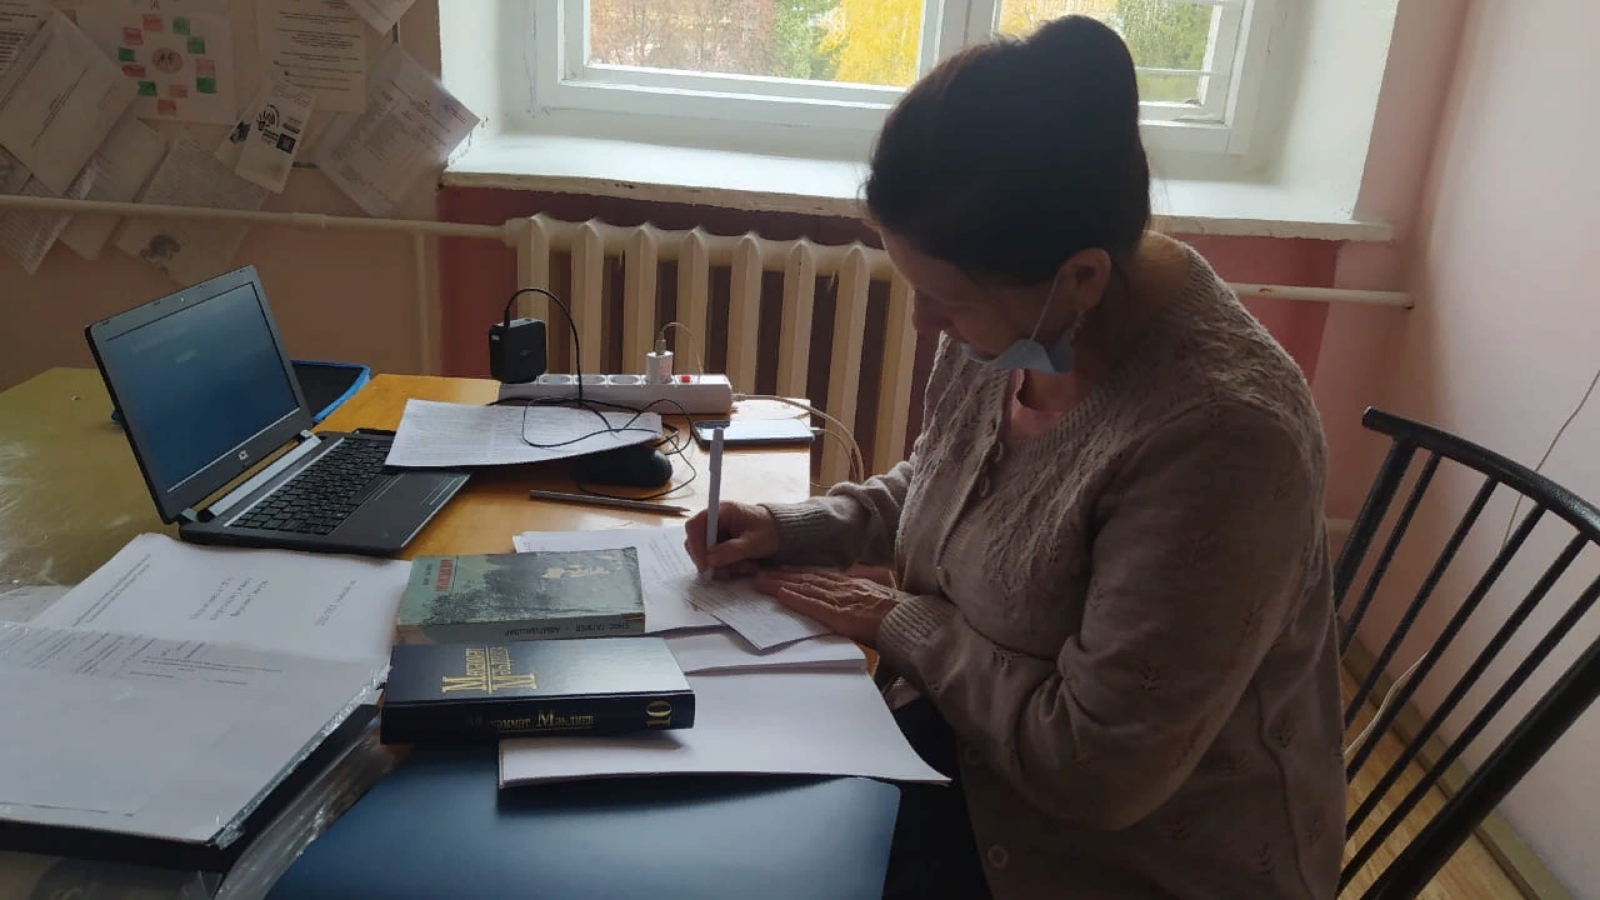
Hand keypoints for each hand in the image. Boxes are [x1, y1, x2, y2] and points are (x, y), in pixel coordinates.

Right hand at [685, 501, 779, 576]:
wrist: (783, 533)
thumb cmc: (770, 531)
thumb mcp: (753, 543)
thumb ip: (730, 551)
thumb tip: (708, 561)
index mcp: (720, 511)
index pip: (694, 526)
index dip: (695, 545)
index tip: (703, 565)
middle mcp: (714, 521)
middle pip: (697, 543)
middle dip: (711, 561)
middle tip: (728, 572)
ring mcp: (717, 534)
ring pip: (706, 555)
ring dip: (724, 566)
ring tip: (746, 567)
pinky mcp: (721, 545)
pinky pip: (716, 560)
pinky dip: (729, 567)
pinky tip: (746, 566)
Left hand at [753, 566, 905, 646]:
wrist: (911, 621)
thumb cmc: (899, 615)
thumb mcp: (880, 600)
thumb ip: (865, 596)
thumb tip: (860, 598)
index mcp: (854, 585)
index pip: (820, 577)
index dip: (799, 572)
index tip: (782, 570)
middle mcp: (844, 588)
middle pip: (807, 579)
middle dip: (782, 576)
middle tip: (760, 572)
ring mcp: (841, 600)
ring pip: (804, 588)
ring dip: (780, 585)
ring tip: (761, 582)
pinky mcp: (840, 615)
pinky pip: (813, 605)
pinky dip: (795, 598)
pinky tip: (780, 594)